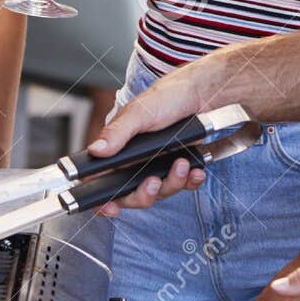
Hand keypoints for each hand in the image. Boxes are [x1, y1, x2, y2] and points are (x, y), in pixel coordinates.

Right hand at [85, 67, 210, 215]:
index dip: (104, 199)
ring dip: (172, 182)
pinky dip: (191, 180)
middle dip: (145, 194)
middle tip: (154, 182)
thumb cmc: (169, 96)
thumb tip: (96, 150)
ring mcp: (159, 164)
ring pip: (160, 191)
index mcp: (120, 149)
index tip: (111, 207)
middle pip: (132, 194)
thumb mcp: (139, 112)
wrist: (203, 92)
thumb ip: (117, 133)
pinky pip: (184, 184)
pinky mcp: (179, 165)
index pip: (103, 181)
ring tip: (182, 163)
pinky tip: (196, 169)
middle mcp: (137, 161)